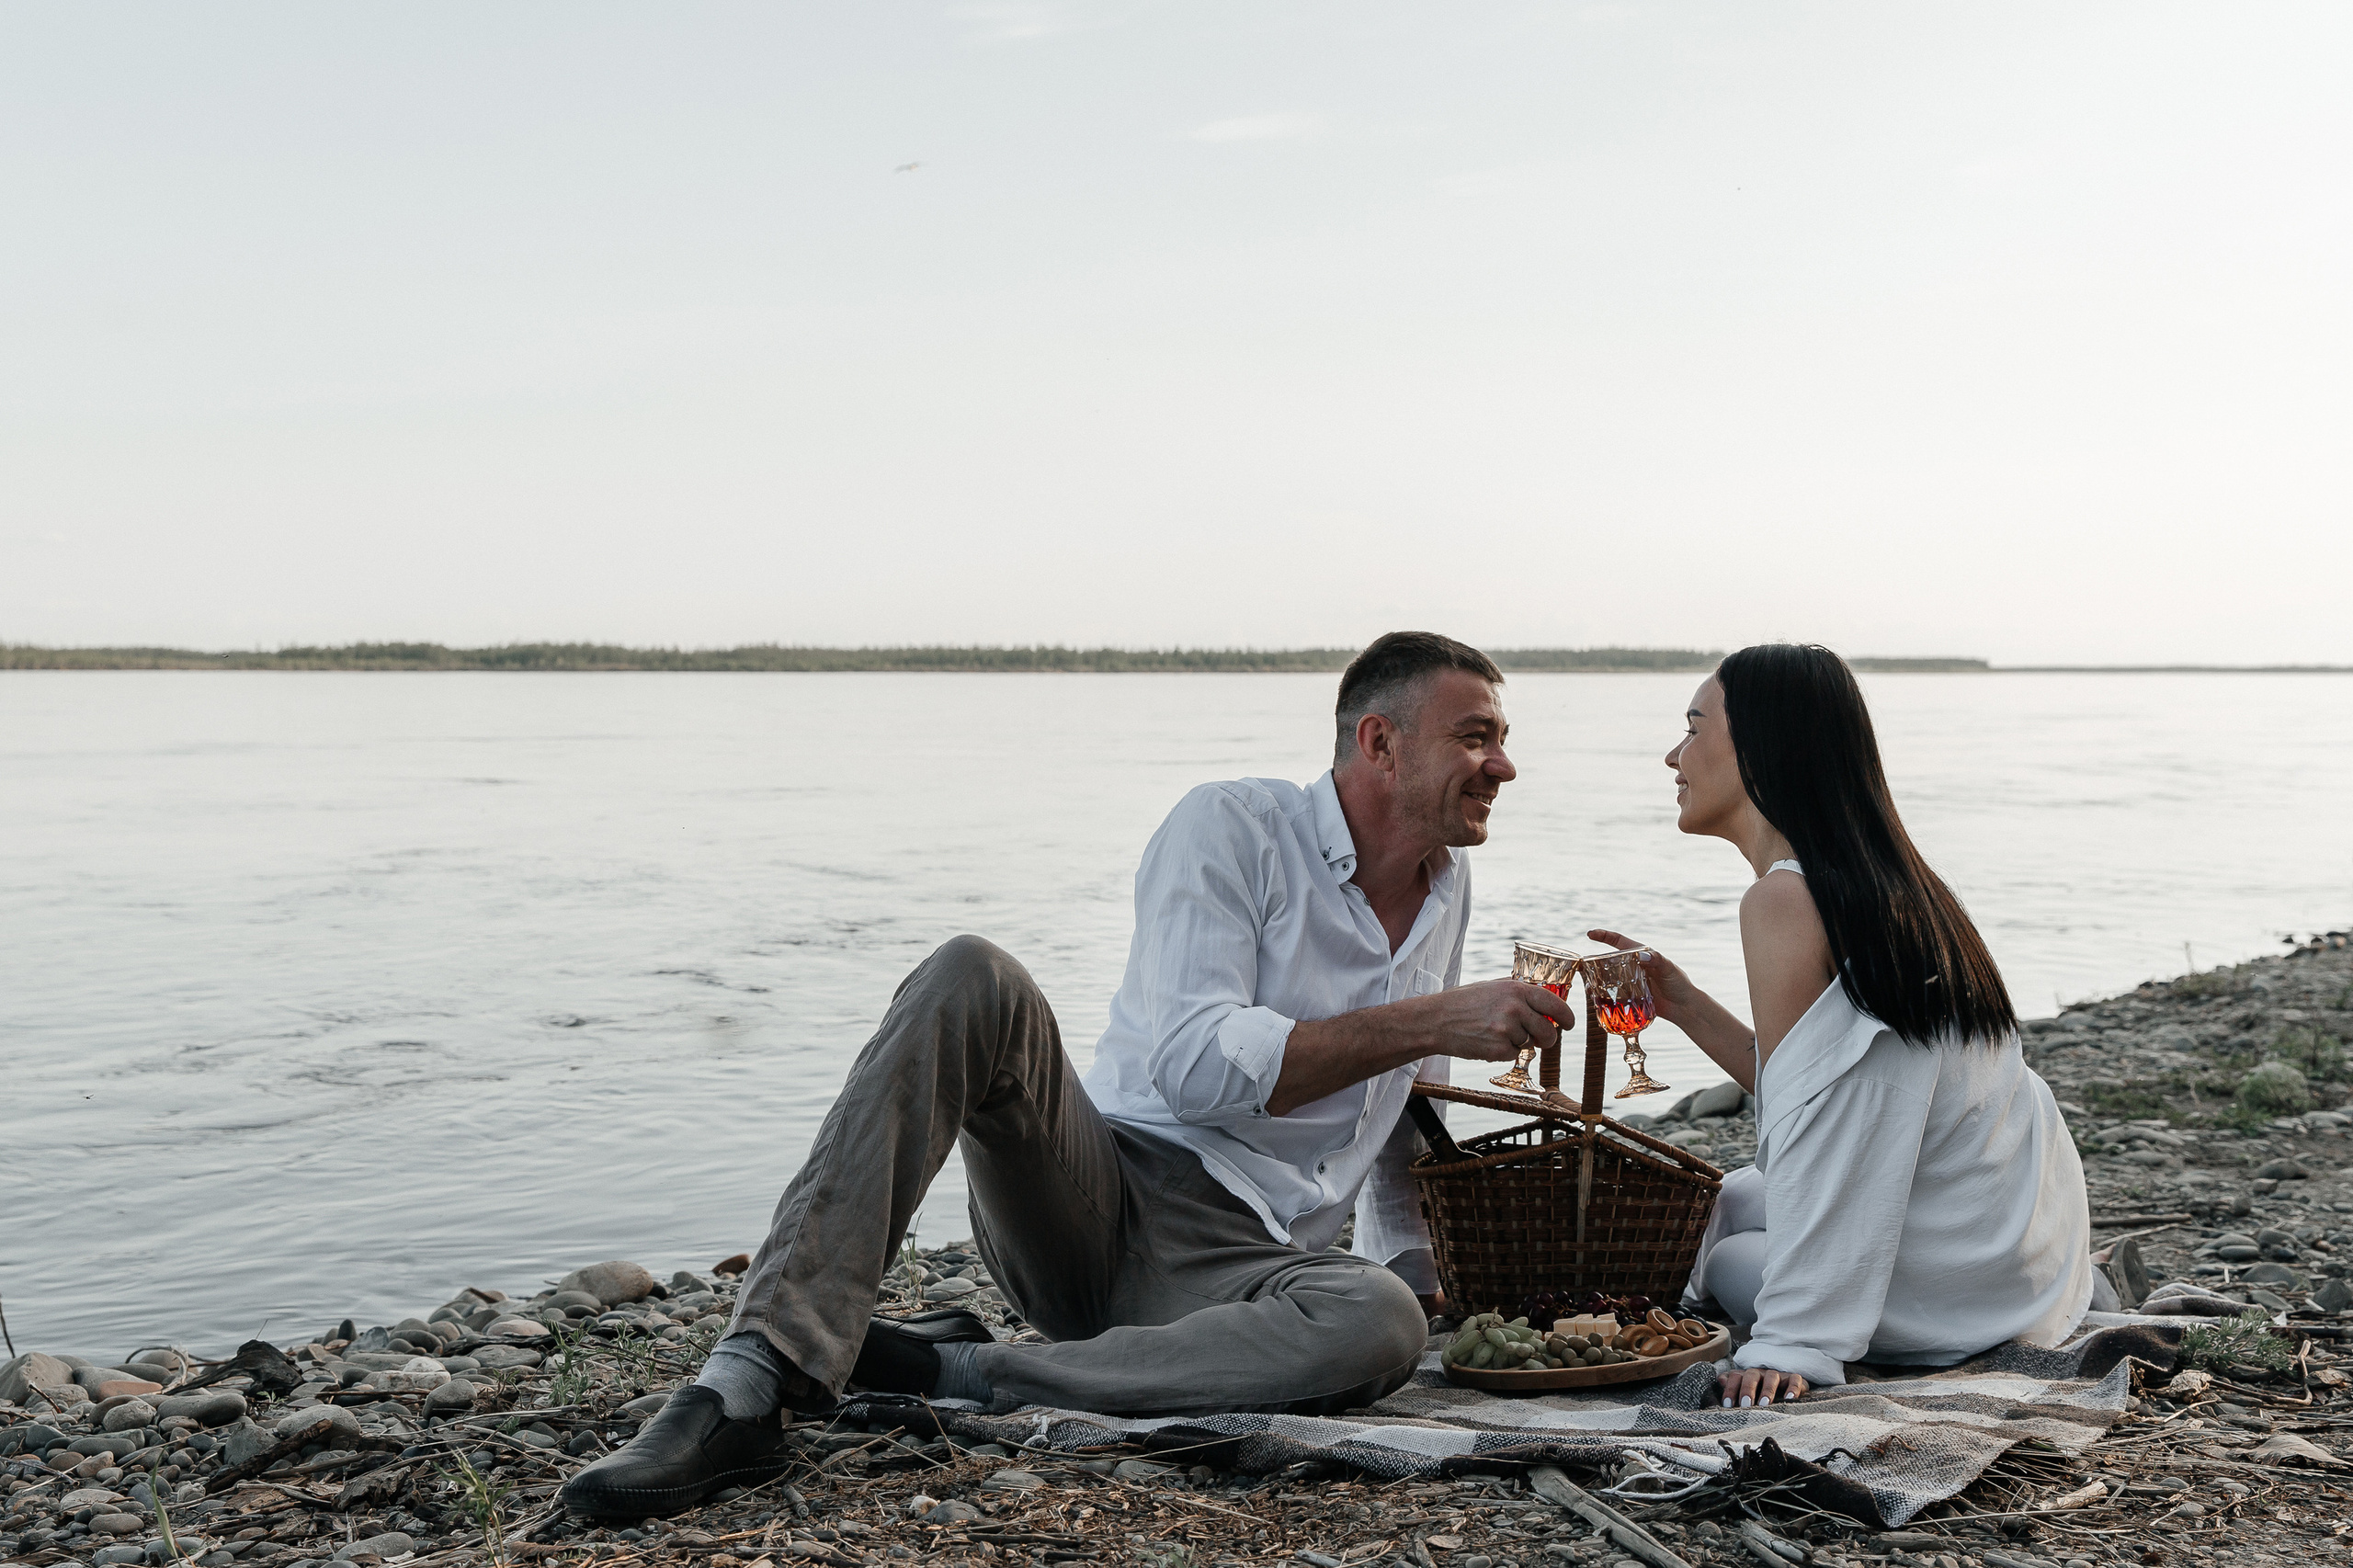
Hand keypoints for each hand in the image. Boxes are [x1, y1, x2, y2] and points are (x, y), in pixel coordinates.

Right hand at [1410, 976, 1575, 1062]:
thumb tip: (1545, 1000)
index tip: (1568, 1024)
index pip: (1555, 1004)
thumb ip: (1519, 992)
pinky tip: (1488, 1041)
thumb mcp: (1493, 987)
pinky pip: (1514, 1055)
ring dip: (1520, 1043)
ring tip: (1497, 1033)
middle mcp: (1514, 1008)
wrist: (1436, 1019)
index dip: (1567, 1017)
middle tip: (1538, 1039)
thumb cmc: (1464, 1002)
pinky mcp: (1498, 1049)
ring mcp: (1506, 1029)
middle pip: (1548, 1031)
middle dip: (1547, 1039)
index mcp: (1516, 989)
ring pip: (1530, 1045)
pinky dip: (1505, 1052)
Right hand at [1587, 929, 1699, 1022]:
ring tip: (1587, 984)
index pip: (1620, 942)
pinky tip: (1597, 999)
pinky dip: (1605, 996)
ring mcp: (1631, 982)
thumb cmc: (1679, 984)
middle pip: (1610, 960)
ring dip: (1597, 980)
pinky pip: (1615, 994)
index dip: (1604, 936)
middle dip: (1595, 961)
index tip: (1590, 934)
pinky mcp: (1631, 997)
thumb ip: (1657, 960)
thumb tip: (1641, 955)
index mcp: (1641, 955)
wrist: (1684, 1008)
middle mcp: (1634, 967)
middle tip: (1583, 965)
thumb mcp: (1669, 969)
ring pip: (1610, 978)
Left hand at [1717, 1366, 1807, 1406]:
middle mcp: (1760, 1373)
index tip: (1728, 1405)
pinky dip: (1793, 1388)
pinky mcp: (1793, 1379)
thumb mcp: (1744, 1393)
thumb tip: (1721, 1381)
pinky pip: (1795, 1379)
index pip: (1735, 1377)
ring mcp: (1777, 1375)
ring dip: (1767, 1390)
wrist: (1786, 1391)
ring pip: (1771, 1376)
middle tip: (1746, 1405)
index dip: (1730, 1389)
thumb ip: (1731, 1388)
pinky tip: (1790, 1398)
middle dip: (1747, 1389)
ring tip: (1764, 1404)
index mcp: (1746, 1376)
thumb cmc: (1759, 1395)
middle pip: (1751, 1375)